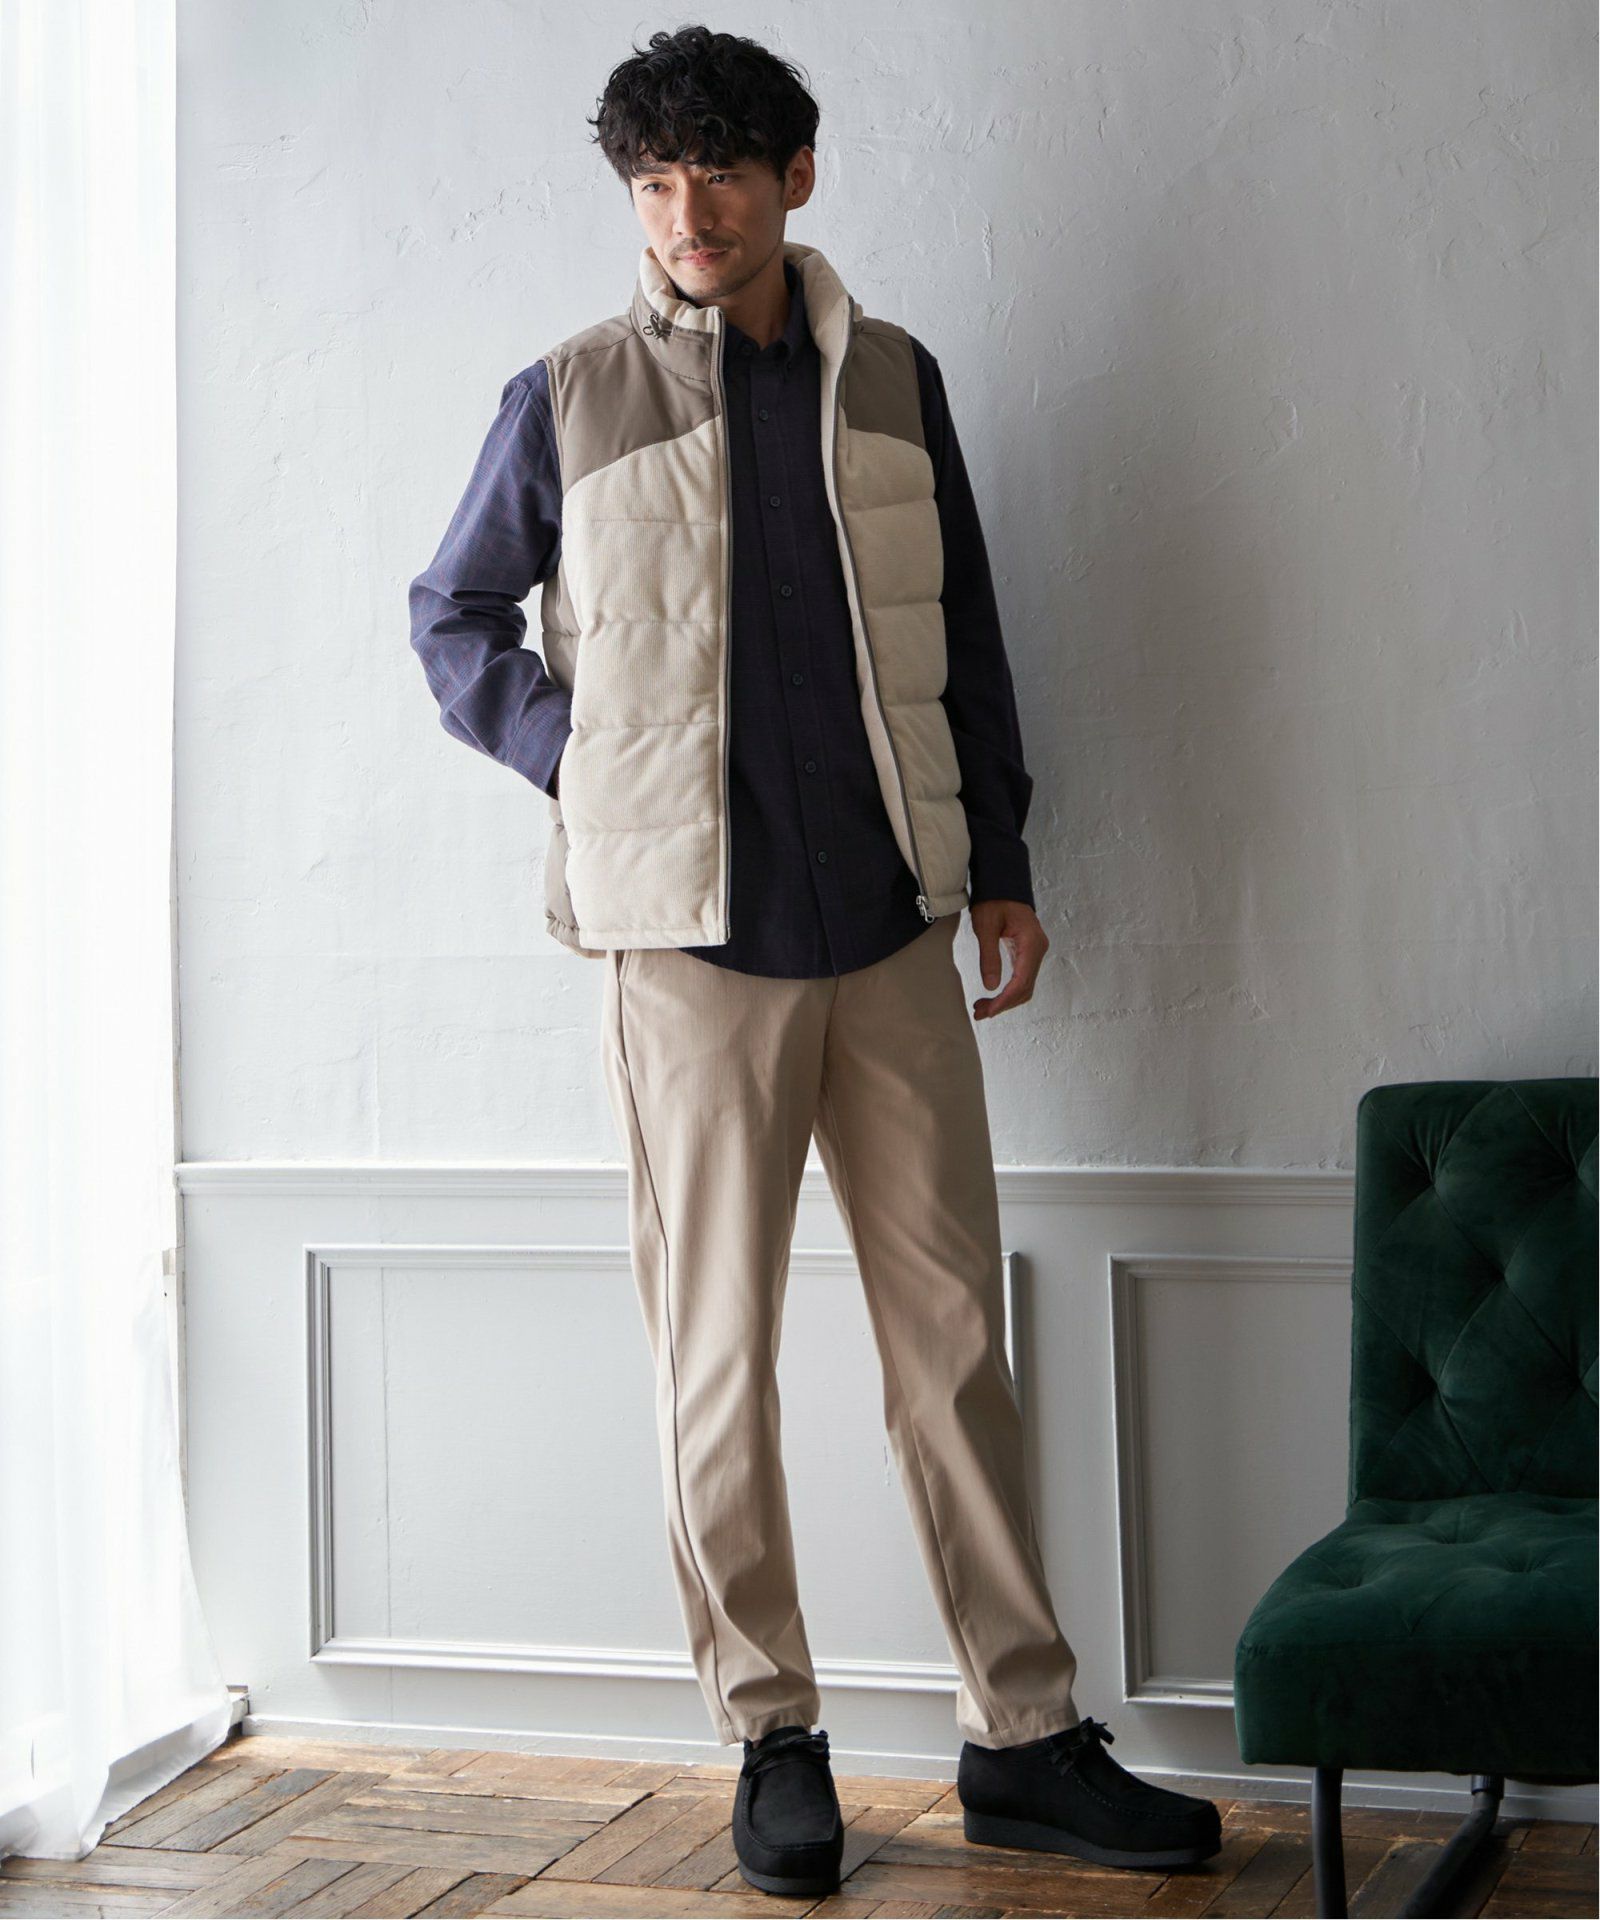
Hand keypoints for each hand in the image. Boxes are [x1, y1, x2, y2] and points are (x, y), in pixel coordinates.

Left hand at [969, 898, 1047, 1019]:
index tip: (988, 1011)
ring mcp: (1035, 952)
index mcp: (1031, 943)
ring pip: (1024, 985)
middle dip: (1003, 1004)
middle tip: (979, 1013)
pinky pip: (1022, 977)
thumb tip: (991, 986)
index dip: (1004, 1000)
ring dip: (1005, 1000)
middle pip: (1025, 988)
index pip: (1021, 981)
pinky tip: (992, 996)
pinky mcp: (1028, 953)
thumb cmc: (994, 899)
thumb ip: (989, 956)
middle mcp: (1038, 950)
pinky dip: (1008, 990)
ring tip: (982, 1007)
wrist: (1002, 883)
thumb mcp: (985, 926)